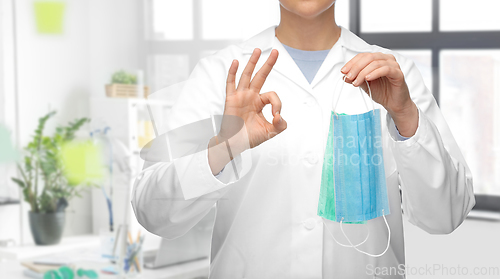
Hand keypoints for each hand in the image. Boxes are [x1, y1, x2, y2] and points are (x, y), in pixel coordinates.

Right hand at [208, 48, 286, 174]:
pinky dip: (232, 72)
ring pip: (247, 76)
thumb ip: (280, 125)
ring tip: (257, 50)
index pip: (272, 95)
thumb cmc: (250, 138)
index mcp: (259, 103)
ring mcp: (240, 96)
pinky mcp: (231, 99)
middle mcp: (251, 96)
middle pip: (261, 76)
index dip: (277, 104)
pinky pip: (231, 83)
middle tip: (276, 52)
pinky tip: (235, 62)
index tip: (276, 116)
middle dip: (268, 64)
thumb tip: (280, 116)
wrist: (235, 144)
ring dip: (252, 63)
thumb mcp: (270, 132)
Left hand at [340, 52, 417, 136]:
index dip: (351, 63)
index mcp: (378, 59)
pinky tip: (367, 78)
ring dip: (363, 72)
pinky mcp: (398, 73)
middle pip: (368, 57)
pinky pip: (386, 69)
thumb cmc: (382, 92)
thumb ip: (356, 78)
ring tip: (356, 82)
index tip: (343, 72)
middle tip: (348, 77)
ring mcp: (393, 65)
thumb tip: (344, 75)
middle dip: (356, 67)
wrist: (394, 104)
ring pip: (375, 63)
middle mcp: (386, 59)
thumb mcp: (365, 84)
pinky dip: (375, 73)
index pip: (363, 56)